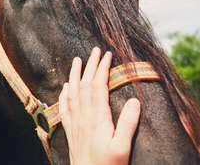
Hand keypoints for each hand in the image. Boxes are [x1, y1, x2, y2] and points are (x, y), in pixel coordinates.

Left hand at [59, 47, 140, 164]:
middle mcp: (83, 117)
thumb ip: (128, 124)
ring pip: (73, 93)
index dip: (102, 69)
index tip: (107, 55)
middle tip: (95, 50)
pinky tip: (65, 86)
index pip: (98, 86)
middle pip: (85, 85)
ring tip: (77, 60)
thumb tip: (134, 101)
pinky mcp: (71, 132)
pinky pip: (65, 108)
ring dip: (75, 74)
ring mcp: (75, 124)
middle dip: (90, 66)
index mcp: (97, 119)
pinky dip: (64, 94)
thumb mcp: (122, 148)